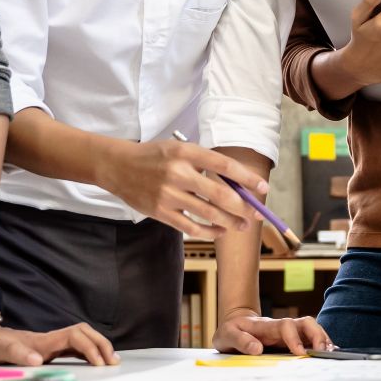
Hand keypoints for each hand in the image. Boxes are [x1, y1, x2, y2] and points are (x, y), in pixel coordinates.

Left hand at [0, 315, 119, 366]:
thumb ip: (15, 353)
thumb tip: (38, 360)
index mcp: (40, 341)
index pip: (75, 338)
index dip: (90, 349)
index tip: (99, 363)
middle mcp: (48, 341)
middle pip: (85, 334)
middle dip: (102, 345)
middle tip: (113, 362)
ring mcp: (49, 344)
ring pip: (82, 339)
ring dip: (98, 347)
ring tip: (111, 361)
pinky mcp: (46, 350)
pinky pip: (74, 347)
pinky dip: (88, 352)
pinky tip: (94, 361)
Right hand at [98, 140, 269, 238]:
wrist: (117, 166)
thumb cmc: (156, 157)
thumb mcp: (180, 150)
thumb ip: (205, 164)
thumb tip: (238, 186)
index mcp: (187, 152)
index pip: (225, 166)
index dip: (247, 179)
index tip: (263, 188)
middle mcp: (178, 172)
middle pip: (221, 194)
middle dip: (244, 207)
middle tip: (257, 214)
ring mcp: (168, 194)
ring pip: (209, 213)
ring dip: (230, 222)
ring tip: (242, 226)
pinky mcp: (160, 211)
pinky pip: (191, 226)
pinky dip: (209, 231)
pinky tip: (219, 231)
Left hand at [213, 310, 331, 355]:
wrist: (234, 325)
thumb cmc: (231, 331)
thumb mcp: (227, 335)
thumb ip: (241, 341)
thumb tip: (257, 349)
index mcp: (267, 326)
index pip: (286, 326)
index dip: (295, 338)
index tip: (301, 353)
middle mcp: (282, 327)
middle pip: (306, 323)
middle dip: (317, 335)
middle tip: (322, 352)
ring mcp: (288, 333)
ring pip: (312, 329)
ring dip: (322, 339)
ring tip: (330, 353)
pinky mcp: (292, 340)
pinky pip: (310, 339)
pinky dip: (320, 344)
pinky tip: (327, 353)